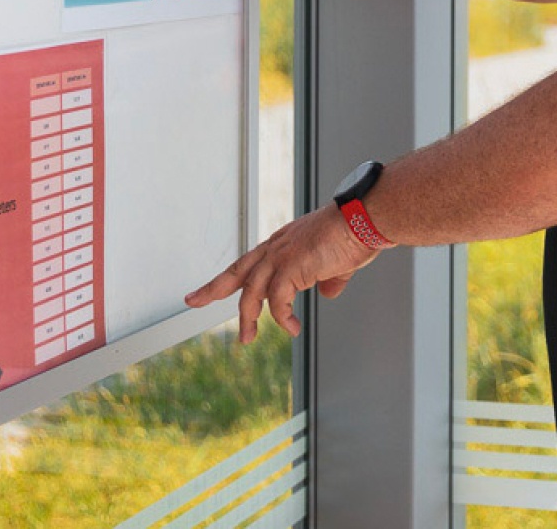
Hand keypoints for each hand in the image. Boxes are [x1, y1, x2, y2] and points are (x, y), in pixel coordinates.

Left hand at [184, 204, 380, 342]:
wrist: (364, 218)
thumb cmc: (356, 233)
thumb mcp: (338, 261)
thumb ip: (329, 278)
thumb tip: (327, 292)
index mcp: (285, 243)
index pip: (251, 261)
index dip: (233, 276)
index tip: (216, 286)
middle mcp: (277, 247)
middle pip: (237, 271)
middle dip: (212, 288)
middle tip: (192, 301)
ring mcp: (282, 255)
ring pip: (252, 291)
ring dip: (248, 318)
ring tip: (247, 339)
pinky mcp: (291, 267)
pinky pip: (277, 301)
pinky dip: (282, 317)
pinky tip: (292, 328)